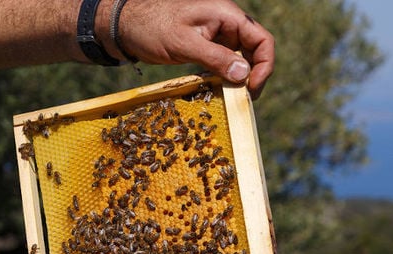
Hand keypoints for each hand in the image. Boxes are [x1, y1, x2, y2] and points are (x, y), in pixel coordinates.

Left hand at [111, 0, 274, 96]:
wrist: (127, 25)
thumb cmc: (153, 27)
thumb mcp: (185, 43)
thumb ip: (216, 58)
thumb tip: (244, 75)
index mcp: (227, 15)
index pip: (262, 39)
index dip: (264, 65)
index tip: (252, 87)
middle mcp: (226, 24)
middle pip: (255, 50)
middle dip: (253, 74)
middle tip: (243, 98)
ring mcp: (216, 35)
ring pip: (240, 58)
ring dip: (238, 78)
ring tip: (231, 97)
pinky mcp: (205, 46)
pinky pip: (223, 62)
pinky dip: (224, 76)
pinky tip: (217, 90)